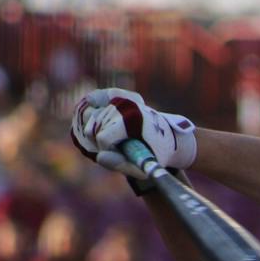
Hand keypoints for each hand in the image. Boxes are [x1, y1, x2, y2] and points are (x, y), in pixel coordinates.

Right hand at [71, 88, 196, 180]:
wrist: (168, 137)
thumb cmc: (156, 153)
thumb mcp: (143, 165)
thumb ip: (120, 164)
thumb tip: (100, 157)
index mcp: (134, 119)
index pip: (103, 137)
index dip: (108, 150)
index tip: (121, 153)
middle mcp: (126, 104)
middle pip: (94, 127)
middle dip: (101, 140)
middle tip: (117, 146)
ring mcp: (122, 98)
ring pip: (90, 115)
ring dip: (97, 129)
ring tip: (115, 135)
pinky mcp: (119, 95)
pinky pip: (95, 97)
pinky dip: (92, 104)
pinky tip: (94, 111)